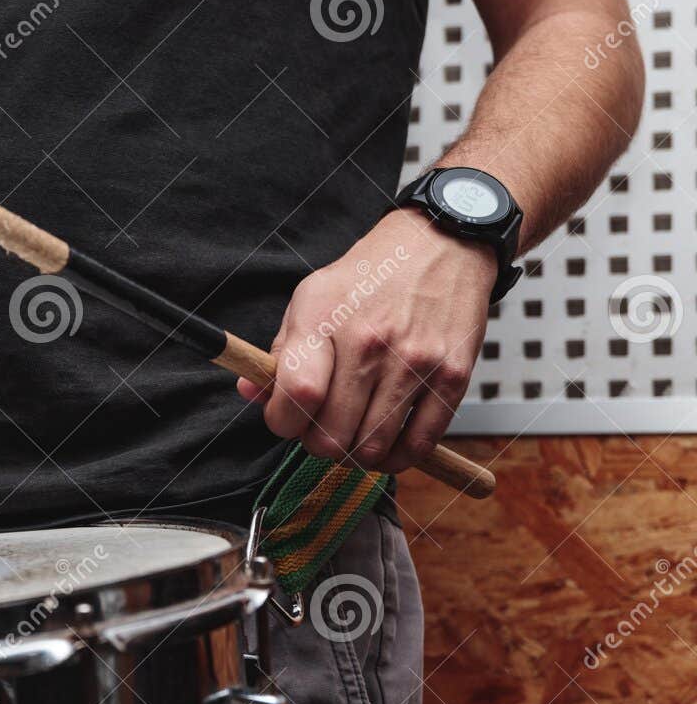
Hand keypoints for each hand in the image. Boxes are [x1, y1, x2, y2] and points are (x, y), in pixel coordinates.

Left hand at [237, 210, 496, 474]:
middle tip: (322, 428)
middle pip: (331, 435)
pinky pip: (419, 445)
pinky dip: (397, 458)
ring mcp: (414, 362)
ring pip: (371, 449)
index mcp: (325, 320)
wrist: (441, 246)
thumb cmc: (370, 277)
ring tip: (353, 435)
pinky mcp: (452, 377)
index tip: (286, 419)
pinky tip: (386, 444)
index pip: (296, 396)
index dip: (282, 422)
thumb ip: (280, 352)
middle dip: (318, 443)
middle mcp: (370, 343)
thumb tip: (251, 393)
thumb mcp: (311, 298)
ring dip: (355, 455)